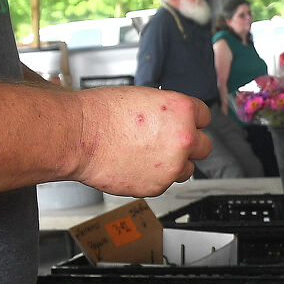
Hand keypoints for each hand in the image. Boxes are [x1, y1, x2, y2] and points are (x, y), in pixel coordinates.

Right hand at [68, 86, 212, 195]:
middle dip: (189, 145)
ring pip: (187, 169)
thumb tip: (173, 121)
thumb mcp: (144, 97)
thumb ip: (167, 112)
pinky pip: (164, 183)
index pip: (204, 117)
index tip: (184, 124)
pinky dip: (154, 177)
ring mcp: (172, 165)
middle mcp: (183, 138)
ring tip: (149, 155)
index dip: (190, 120)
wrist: (79, 136)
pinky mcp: (157, 186)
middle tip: (170, 142)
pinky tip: (136, 165)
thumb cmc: (101, 113)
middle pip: (204, 146)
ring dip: (174, 164)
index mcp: (182, 110)